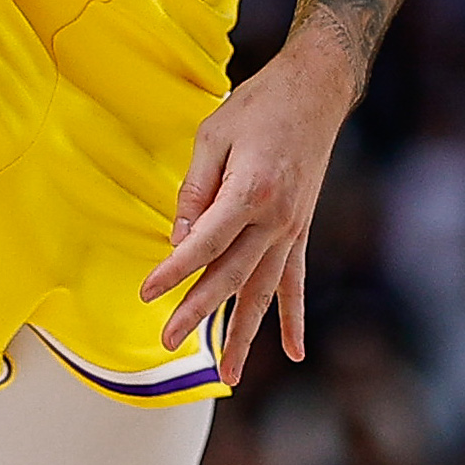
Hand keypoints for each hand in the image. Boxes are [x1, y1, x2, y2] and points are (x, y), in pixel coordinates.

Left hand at [140, 40, 364, 378]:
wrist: (317, 90)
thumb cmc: (258, 106)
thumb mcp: (212, 137)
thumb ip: (194, 192)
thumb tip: (179, 242)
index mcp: (251, 190)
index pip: (204, 242)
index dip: (174, 270)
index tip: (147, 293)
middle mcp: (276, 218)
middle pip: (231, 275)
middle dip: (199, 311)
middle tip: (169, 341)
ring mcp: (292, 229)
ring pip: (264, 291)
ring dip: (245, 333)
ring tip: (229, 373)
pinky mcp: (300, 231)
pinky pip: (295, 282)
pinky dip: (294, 319)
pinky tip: (295, 354)